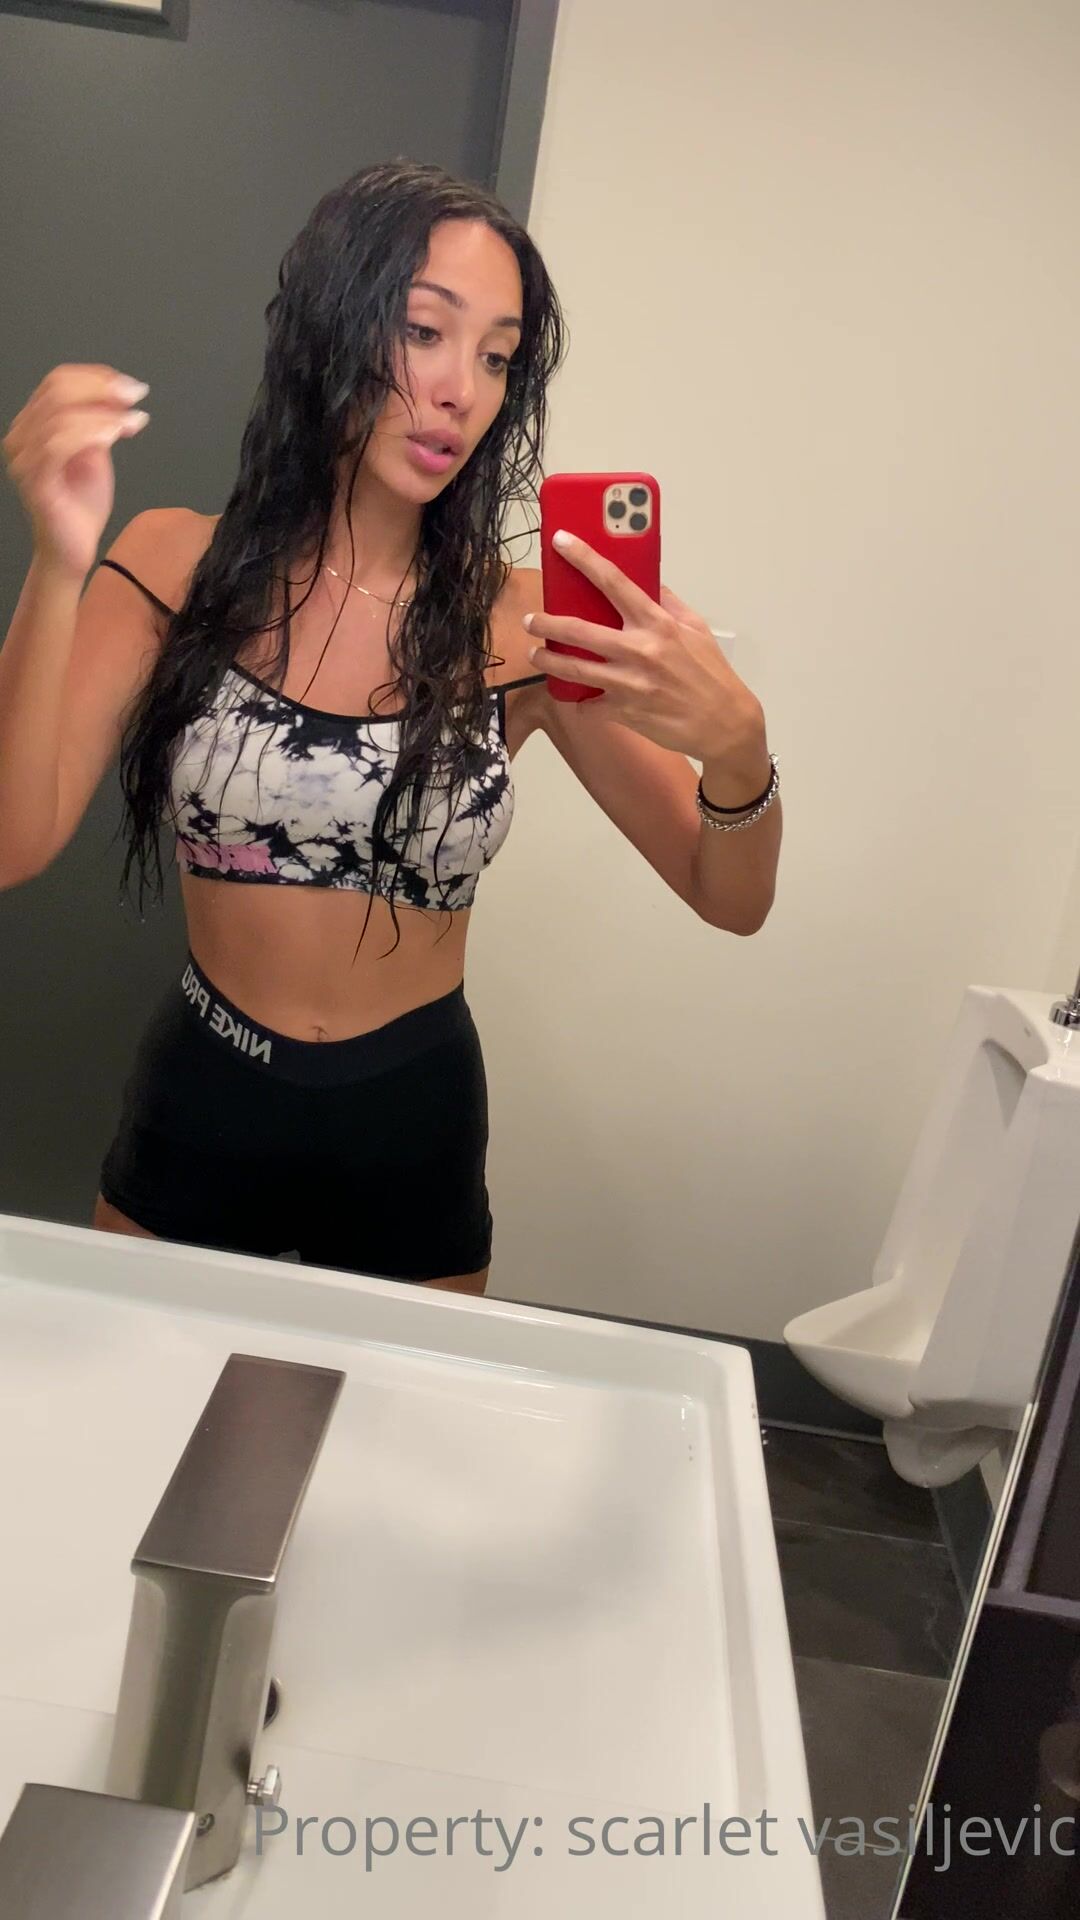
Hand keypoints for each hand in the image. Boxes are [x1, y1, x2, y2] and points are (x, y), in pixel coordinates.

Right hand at [2, 363, 149, 581]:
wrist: (74, 548)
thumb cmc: (81, 506)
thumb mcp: (95, 452)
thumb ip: (98, 422)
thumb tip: (117, 394)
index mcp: (34, 424)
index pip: (58, 382)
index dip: (96, 377)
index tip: (129, 386)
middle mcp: (22, 436)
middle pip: (57, 390)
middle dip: (102, 389)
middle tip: (135, 397)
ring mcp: (24, 458)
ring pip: (59, 414)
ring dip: (103, 413)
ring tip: (131, 422)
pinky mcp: (34, 481)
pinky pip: (57, 444)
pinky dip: (90, 433)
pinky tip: (114, 435)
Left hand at [524, 530, 767, 773]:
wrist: (724, 723)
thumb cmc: (711, 674)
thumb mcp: (696, 628)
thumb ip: (669, 602)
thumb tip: (649, 581)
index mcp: (657, 623)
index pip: (614, 581)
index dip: (584, 558)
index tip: (561, 541)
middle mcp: (639, 650)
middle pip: (579, 629)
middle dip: (547, 622)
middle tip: (530, 620)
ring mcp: (629, 683)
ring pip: (574, 668)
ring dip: (549, 661)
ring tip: (537, 655)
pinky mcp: (624, 711)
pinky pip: (590, 705)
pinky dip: (583, 702)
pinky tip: (581, 698)